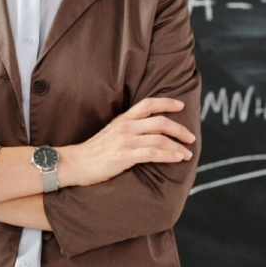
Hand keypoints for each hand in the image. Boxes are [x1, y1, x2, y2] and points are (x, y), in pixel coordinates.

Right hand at [58, 97, 195, 187]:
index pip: (148, 104)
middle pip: (160, 121)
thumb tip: (145, 133)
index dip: (167, 103)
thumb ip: (127, 130)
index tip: (181, 105)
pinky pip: (152, 153)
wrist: (74, 164)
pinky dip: (168, 155)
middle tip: (191, 137)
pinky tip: (177, 159)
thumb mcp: (110, 133)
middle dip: (179, 129)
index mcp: (122, 119)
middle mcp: (126, 127)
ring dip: (177, 145)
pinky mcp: (124, 156)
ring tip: (187, 153)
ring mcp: (125, 141)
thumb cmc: (92, 152)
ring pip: (159, 138)